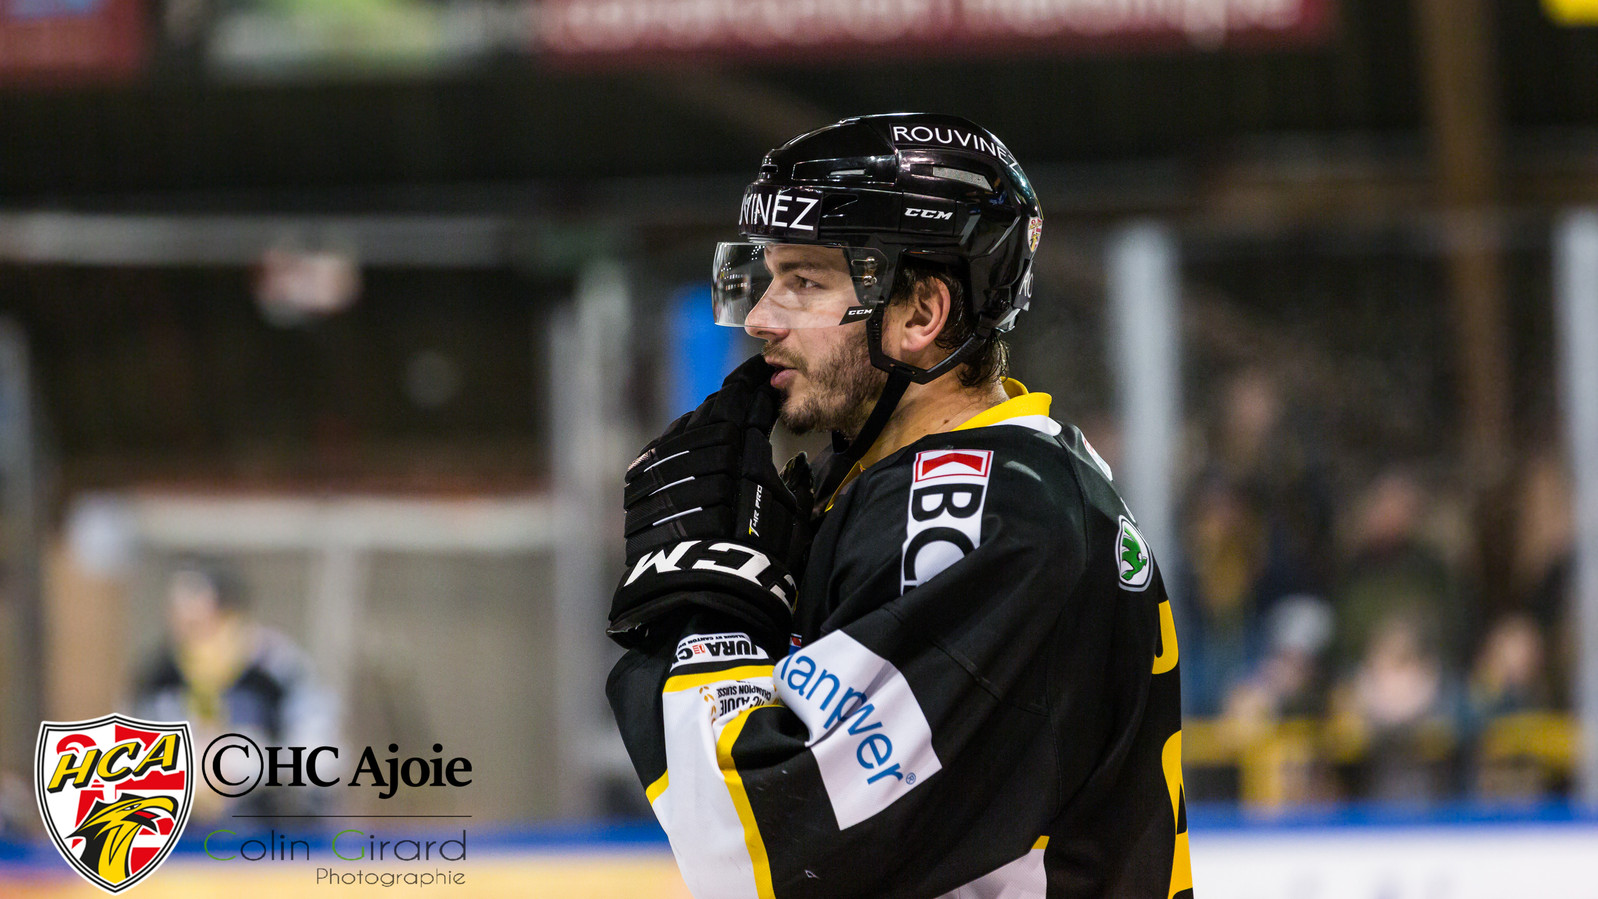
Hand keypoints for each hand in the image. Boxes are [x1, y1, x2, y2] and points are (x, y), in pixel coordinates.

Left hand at [608, 356, 810, 647]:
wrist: (701, 583)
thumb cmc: (759, 549)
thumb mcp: (791, 510)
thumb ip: (790, 477)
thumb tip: (790, 461)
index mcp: (741, 436)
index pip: (750, 395)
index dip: (760, 385)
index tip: (766, 380)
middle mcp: (700, 437)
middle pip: (717, 406)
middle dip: (733, 402)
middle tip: (745, 404)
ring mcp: (666, 454)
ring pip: (686, 425)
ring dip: (703, 426)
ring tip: (716, 434)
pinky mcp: (641, 476)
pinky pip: (662, 450)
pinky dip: (678, 449)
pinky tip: (685, 458)